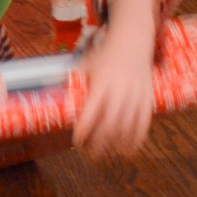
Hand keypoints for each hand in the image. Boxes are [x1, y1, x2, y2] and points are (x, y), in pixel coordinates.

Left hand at [74, 28, 154, 156]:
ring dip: (116, 144)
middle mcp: (120, 91)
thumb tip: (48, 90)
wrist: (132, 42)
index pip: (91, 112)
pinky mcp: (147, 99)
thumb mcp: (85, 64)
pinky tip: (128, 149)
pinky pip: (143, 122)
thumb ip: (70, 79)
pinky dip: (136, 138)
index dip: (84, 129)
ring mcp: (135, 96)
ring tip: (107, 153)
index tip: (77, 141)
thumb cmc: (104, 55)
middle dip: (100, 142)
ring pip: (127, 126)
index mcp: (101, 84)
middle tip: (90, 154)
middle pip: (109, 124)